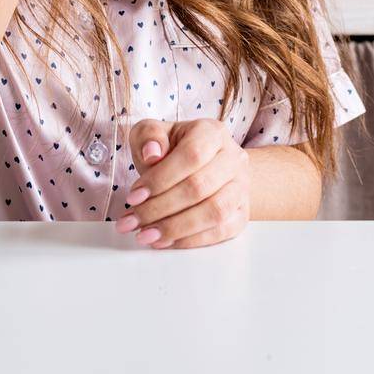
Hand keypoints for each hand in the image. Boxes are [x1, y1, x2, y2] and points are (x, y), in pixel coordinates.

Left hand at [118, 118, 251, 250]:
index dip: (160, 179)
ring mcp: (241, 188)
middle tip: (132, 221)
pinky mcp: (241, 214)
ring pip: (214, 212)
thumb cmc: (174, 150)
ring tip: (146, 235)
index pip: (191, 155)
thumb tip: (152, 154)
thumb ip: (148, 136)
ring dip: (175, 228)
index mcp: (212, 132)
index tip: (133, 197)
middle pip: (200, 187)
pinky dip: (190, 241)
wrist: (206, 167)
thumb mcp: (154, 134)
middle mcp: (233, 158)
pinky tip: (165, 241)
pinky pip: (221, 232)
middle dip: (160, 208)